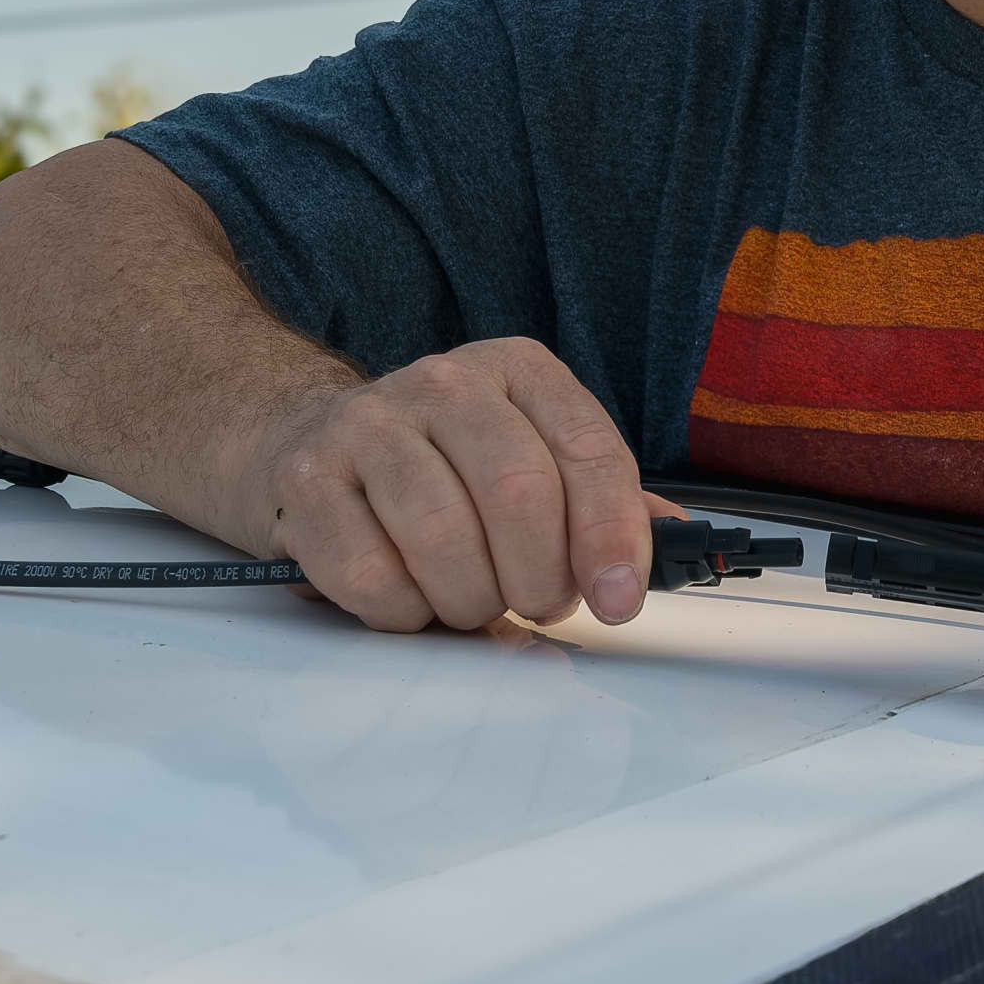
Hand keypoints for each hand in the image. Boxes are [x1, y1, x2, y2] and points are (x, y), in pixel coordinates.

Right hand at [232, 337, 661, 632]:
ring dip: (471, 600)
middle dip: (539, 577)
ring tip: (471, 601)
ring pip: (443, 537)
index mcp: (518, 370)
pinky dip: (405, 613)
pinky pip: (371, 576)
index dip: (612, 535)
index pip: (587, 449)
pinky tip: (410, 597)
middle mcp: (444, 382)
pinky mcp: (307, 479)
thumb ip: (602, 501)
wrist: (308, 443)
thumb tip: (676, 544)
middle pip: (517, 493)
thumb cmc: (444, 468)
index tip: (619, 600)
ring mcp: (367, 424)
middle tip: (536, 603)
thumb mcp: (532, 458)